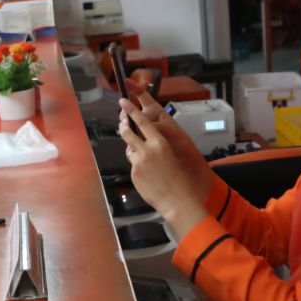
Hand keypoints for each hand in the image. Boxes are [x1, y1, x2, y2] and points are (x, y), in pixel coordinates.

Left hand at [117, 100, 208, 236]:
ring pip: (129, 149)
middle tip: (121, 123)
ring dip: (133, 150)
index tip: (123, 101)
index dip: (131, 110)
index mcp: (160, 142)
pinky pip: (133, 164)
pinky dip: (137, 167)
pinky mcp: (134, 172)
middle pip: (128, 132)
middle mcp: (147, 149)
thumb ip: (156, 146)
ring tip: (145, 160)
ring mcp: (138, 161)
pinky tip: (148, 176)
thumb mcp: (170, 155)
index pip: (142, 122)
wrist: (177, 199)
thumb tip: (143, 142)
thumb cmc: (178, 177)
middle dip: (123, 126)